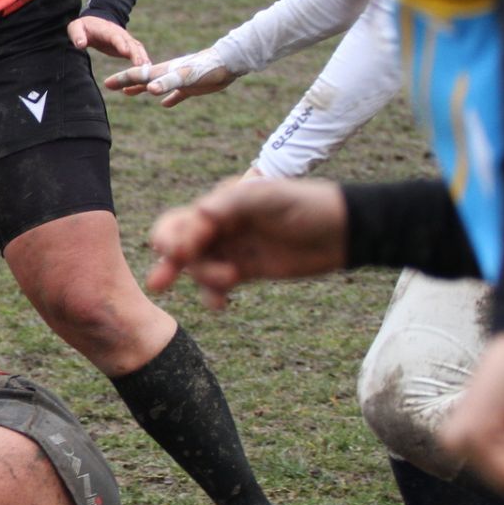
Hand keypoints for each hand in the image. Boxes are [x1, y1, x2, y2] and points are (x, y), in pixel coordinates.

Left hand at [67, 16, 148, 66]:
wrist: (94, 23)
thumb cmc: (83, 27)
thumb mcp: (76, 28)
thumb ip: (77, 35)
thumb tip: (80, 44)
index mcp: (107, 30)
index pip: (115, 37)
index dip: (121, 44)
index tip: (126, 52)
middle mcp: (120, 34)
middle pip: (131, 44)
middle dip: (137, 54)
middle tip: (142, 65)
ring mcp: (126, 40)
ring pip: (137, 49)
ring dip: (143, 58)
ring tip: (148, 71)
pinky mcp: (128, 47)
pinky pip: (138, 53)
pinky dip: (143, 61)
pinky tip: (147, 72)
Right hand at [103, 48, 236, 106]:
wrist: (229, 62)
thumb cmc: (207, 68)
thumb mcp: (185, 76)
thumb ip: (167, 83)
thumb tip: (149, 89)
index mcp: (163, 71)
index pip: (138, 75)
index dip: (122, 79)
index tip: (106, 83)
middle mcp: (168, 74)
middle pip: (142, 79)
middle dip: (126, 82)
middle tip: (111, 86)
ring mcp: (179, 80)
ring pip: (156, 86)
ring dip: (142, 89)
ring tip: (129, 93)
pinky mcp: (192, 86)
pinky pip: (176, 94)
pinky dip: (168, 99)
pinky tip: (165, 104)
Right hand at [145, 176, 346, 308]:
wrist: (344, 230)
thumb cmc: (308, 205)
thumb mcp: (269, 197)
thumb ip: (232, 203)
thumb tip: (198, 211)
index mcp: (221, 204)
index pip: (183, 220)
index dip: (174, 238)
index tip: (177, 254)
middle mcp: (221, 226)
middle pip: (181, 246)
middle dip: (168, 263)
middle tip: (159, 283)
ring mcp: (232, 249)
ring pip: (198, 268)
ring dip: (204, 278)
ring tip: (231, 282)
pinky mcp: (246, 270)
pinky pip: (218, 286)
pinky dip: (213, 296)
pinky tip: (221, 306)